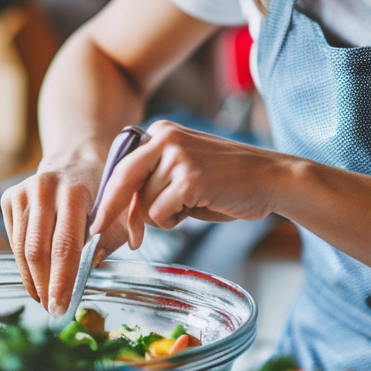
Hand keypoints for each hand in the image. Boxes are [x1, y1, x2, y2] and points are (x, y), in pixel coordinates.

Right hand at [0, 159, 129, 315]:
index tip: (61, 306)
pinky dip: (24, 264)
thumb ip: (107, 243)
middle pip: (38, 250)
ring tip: (43, 298)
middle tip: (52, 309)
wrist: (77, 160)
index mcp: (75, 192)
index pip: (65, 246)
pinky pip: (13, 240)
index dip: (61, 280)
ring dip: (32, 279)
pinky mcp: (10, 197)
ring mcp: (24, 191)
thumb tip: (86, 274)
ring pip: (21, 248)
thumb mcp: (117, 215)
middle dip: (45, 285)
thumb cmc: (102, 194)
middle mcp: (45, 189)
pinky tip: (36, 277)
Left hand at [91, 121, 288, 248]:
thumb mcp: (184, 172)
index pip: (121, 167)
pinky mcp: (188, 179)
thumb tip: (121, 214)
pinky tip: (199, 206)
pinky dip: (175, 221)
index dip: (109, 198)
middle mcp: (164, 137)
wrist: (271, 179)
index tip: (98, 222)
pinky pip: (161, 214)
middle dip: (117, 214)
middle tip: (119, 238)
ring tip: (193, 205)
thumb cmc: (228, 182)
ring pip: (143, 204)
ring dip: (163, 217)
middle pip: (123, 183)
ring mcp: (176, 156)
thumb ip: (154, 182)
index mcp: (161, 132)